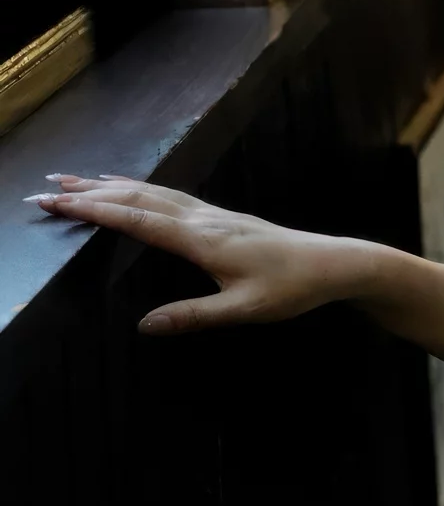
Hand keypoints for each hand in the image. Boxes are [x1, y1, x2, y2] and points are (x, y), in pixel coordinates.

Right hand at [26, 173, 359, 334]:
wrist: (335, 262)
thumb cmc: (293, 288)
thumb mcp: (244, 310)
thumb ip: (194, 317)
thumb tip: (143, 326)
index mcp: (202, 240)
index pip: (135, 220)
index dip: (93, 210)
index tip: (56, 202)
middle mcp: (203, 219)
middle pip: (137, 198)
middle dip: (90, 192)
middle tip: (47, 188)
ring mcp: (213, 214)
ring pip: (153, 191)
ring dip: (112, 185)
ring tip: (76, 179)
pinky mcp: (222, 216)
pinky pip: (170, 194)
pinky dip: (141, 187)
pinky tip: (133, 187)